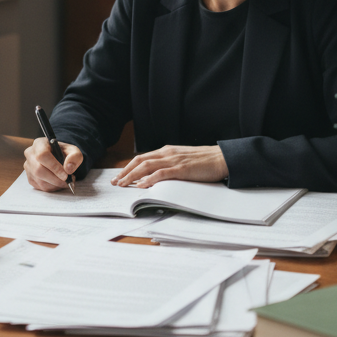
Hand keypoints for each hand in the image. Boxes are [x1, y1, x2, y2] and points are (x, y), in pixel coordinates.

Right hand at [24, 137, 82, 191]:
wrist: (58, 157)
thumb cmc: (64, 153)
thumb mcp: (73, 151)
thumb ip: (74, 157)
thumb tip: (68, 169)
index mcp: (40, 143)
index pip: (42, 155)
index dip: (54, 166)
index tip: (65, 175)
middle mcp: (30, 154)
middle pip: (39, 170)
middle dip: (55, 179)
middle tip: (67, 181)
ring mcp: (28, 167)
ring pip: (39, 180)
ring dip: (55, 184)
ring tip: (65, 182)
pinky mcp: (30, 177)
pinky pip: (40, 186)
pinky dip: (51, 188)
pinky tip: (58, 183)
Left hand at [111, 145, 226, 187]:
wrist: (221, 158)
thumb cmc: (204, 161)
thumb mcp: (182, 160)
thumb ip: (169, 165)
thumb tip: (155, 176)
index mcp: (167, 151)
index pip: (142, 158)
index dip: (129, 167)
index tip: (119, 176)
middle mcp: (167, 153)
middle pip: (140, 161)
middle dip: (125, 172)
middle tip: (115, 182)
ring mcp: (174, 160)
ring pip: (147, 166)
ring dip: (132, 176)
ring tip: (123, 185)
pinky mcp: (181, 169)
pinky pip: (161, 173)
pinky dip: (149, 179)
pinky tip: (141, 185)